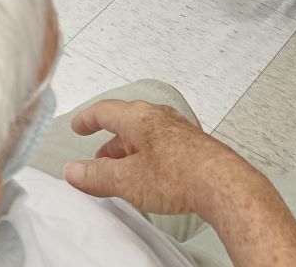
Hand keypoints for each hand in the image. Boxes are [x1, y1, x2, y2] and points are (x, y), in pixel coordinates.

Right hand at [63, 100, 249, 215]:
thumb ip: (96, 175)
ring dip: (129, 152)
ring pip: (144, 136)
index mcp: (138, 118)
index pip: (104, 111)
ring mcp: (177, 130)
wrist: (222, 184)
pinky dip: (148, 157)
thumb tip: (74, 171)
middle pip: (125, 125)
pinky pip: (161, 145)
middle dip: (109, 144)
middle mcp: (158, 117)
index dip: (87, 119)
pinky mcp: (192, 145)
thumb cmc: (179, 175)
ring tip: (123, 173)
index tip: (79, 125)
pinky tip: (151, 176)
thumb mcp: (127, 179)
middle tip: (98, 161)